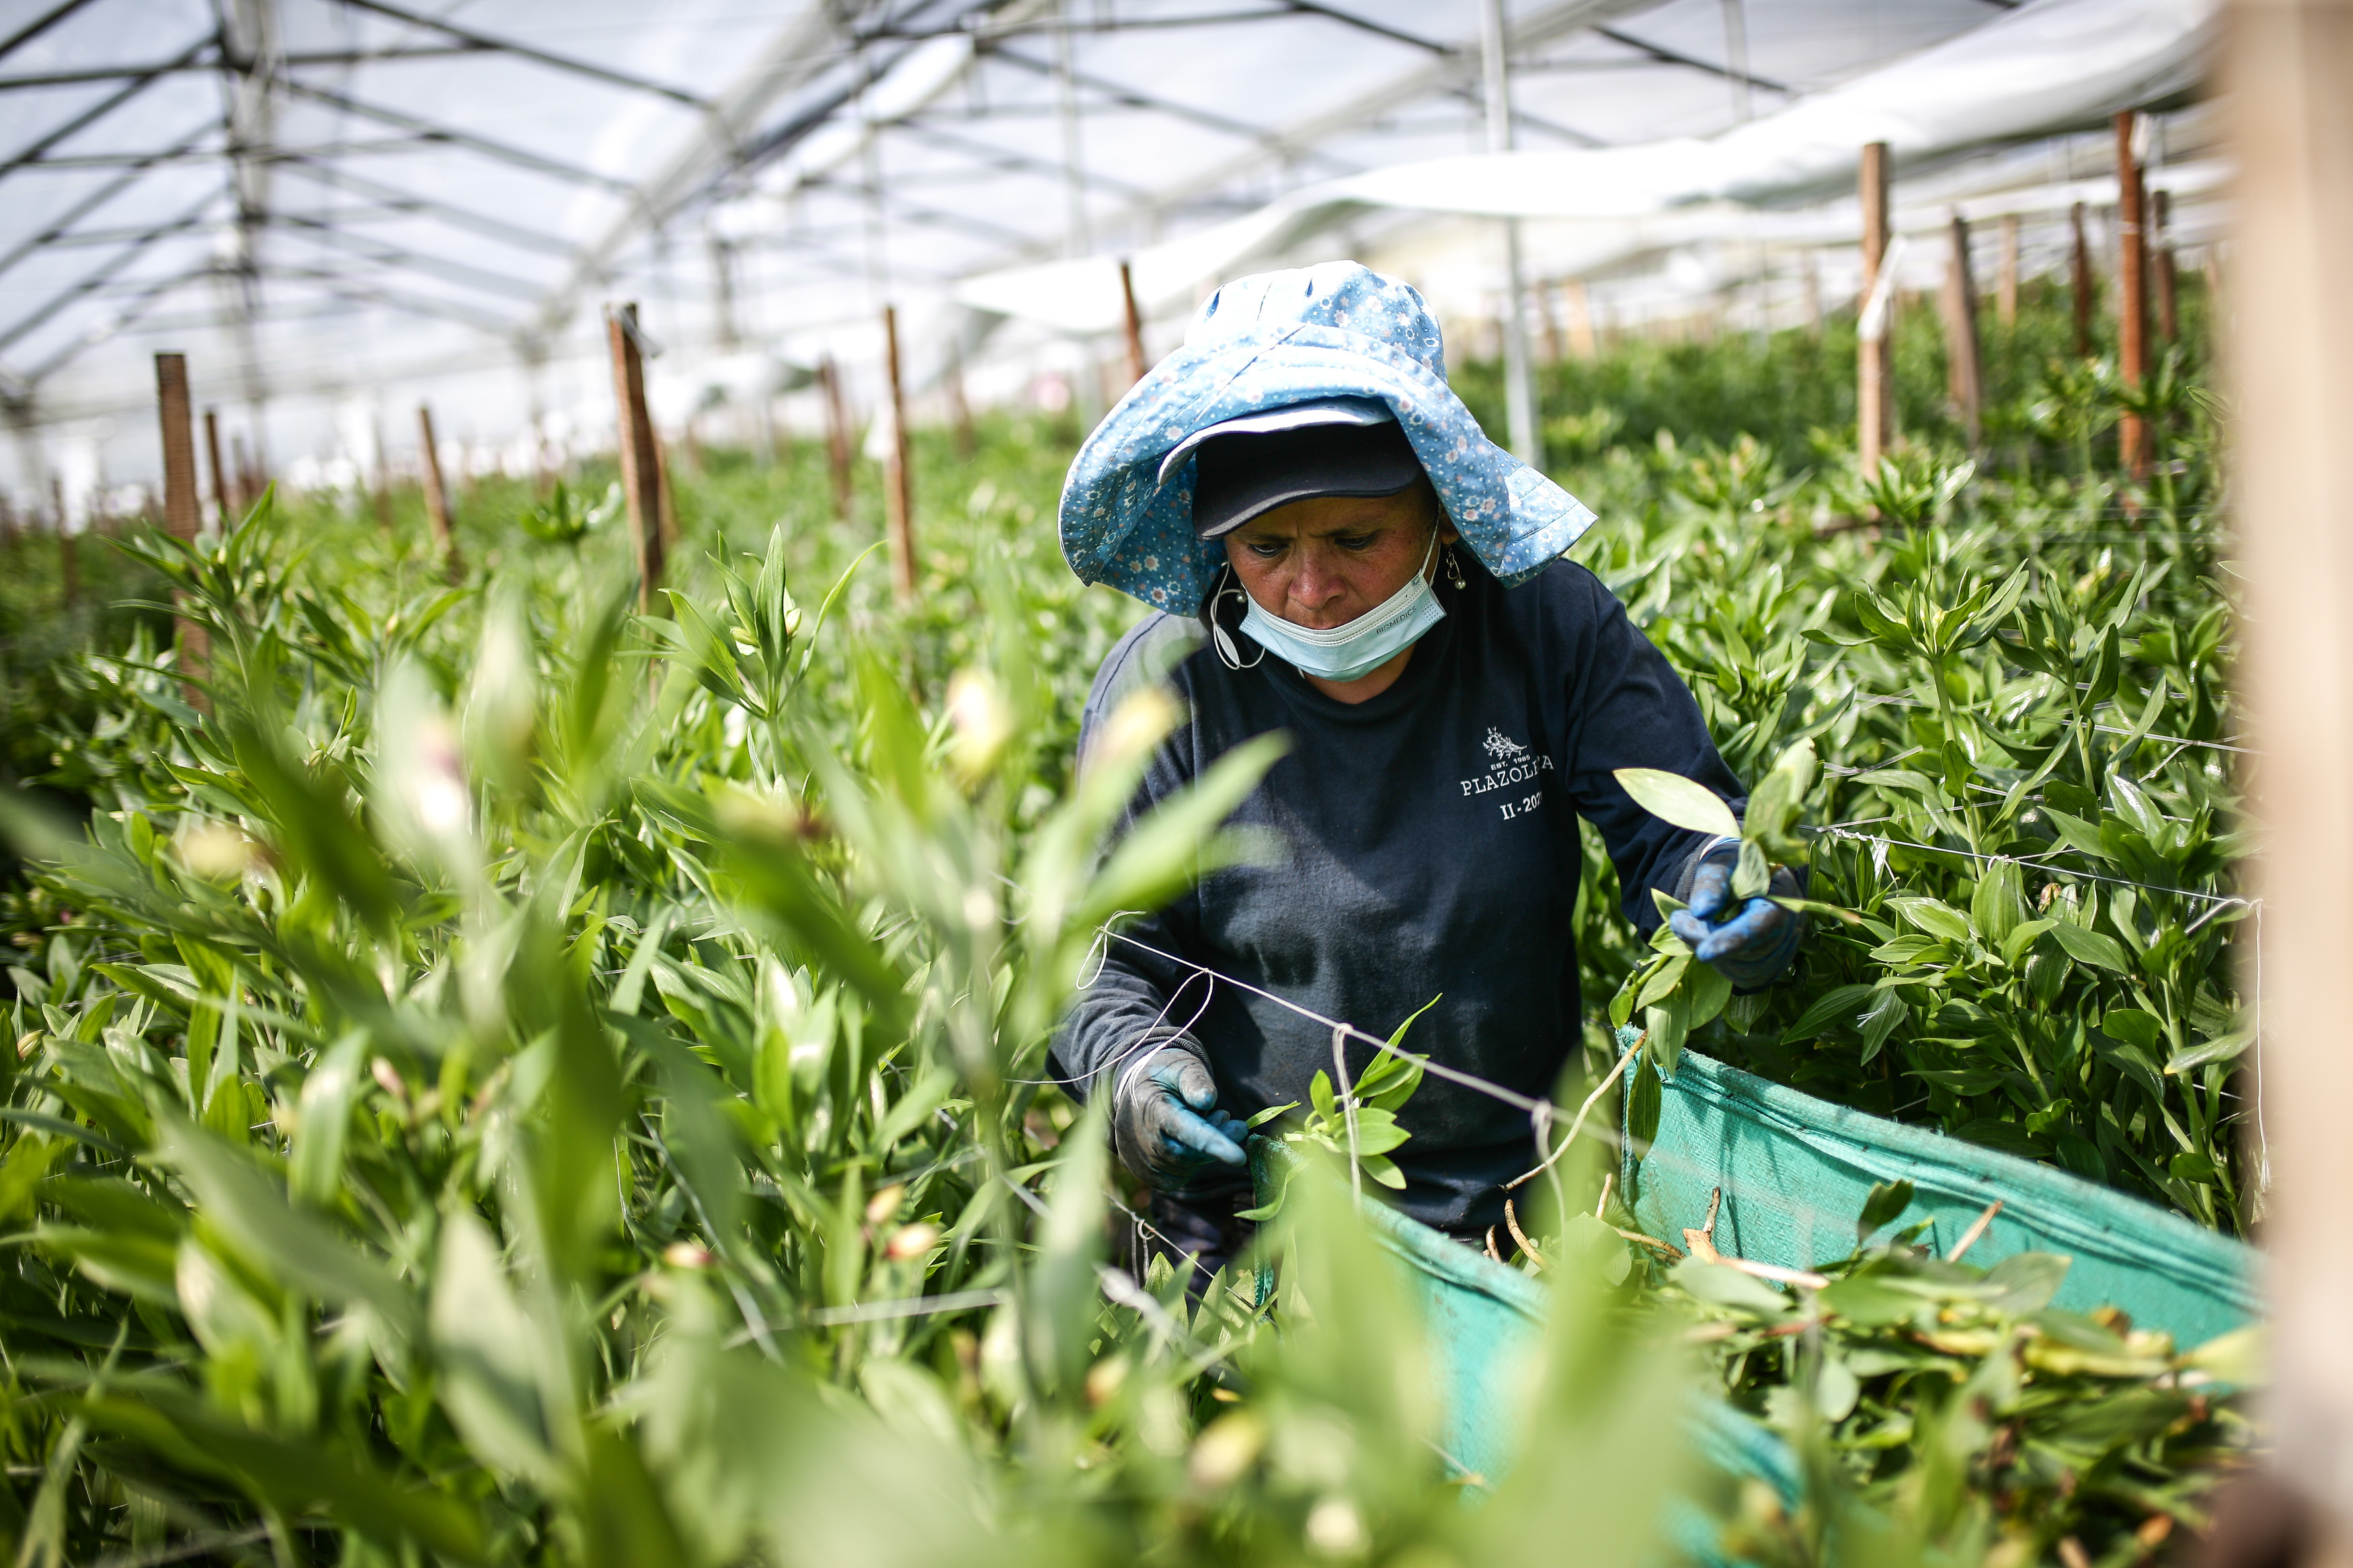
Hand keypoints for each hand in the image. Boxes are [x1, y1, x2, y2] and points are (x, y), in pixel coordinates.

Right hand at [1112, 1047, 1249, 1190]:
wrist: (1132, 1089)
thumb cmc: (1163, 1075)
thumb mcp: (1181, 1066)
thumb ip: (1195, 1081)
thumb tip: (1208, 1100)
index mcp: (1151, 1107)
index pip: (1185, 1130)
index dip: (1213, 1144)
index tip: (1240, 1158)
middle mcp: (1140, 1137)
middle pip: (1188, 1154)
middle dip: (1216, 1142)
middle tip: (1225, 1116)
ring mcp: (1137, 1158)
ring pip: (1183, 1168)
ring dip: (1201, 1151)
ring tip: (1202, 1121)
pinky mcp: (1141, 1171)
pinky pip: (1174, 1178)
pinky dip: (1188, 1164)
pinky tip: (1187, 1142)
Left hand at [1668, 844, 1803, 990]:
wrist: (1751, 880)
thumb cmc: (1735, 869)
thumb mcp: (1722, 865)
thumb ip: (1713, 884)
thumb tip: (1701, 912)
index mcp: (1783, 900)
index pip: (1760, 928)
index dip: (1731, 941)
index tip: (1703, 953)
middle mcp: (1790, 931)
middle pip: (1747, 952)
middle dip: (1706, 939)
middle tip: (1679, 919)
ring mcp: (1783, 953)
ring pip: (1741, 968)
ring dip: (1708, 950)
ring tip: (1691, 924)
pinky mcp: (1770, 968)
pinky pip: (1740, 975)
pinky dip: (1718, 961)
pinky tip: (1708, 940)